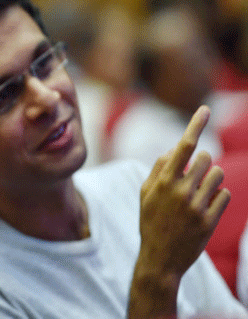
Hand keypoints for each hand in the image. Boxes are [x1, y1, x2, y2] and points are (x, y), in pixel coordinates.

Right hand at [139, 105, 229, 277]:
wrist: (160, 259)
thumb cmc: (150, 221)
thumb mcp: (145, 194)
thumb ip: (158, 169)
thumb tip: (174, 150)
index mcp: (162, 182)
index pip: (183, 146)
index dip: (195, 125)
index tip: (205, 109)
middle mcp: (180, 191)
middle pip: (206, 158)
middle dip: (203, 162)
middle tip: (195, 175)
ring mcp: (196, 207)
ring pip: (218, 175)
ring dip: (212, 178)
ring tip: (200, 191)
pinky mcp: (210, 221)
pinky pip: (224, 195)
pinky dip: (218, 197)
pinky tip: (206, 207)